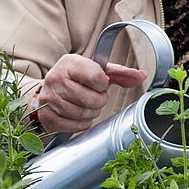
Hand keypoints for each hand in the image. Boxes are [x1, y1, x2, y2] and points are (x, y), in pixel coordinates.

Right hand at [32, 52, 147, 133]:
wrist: (48, 92)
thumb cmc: (77, 80)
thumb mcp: (97, 71)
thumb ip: (120, 74)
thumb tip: (142, 76)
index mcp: (69, 63)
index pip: (96, 77)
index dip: (103, 85)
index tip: (100, 84)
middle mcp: (55, 78)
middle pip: (90, 99)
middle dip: (99, 101)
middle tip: (95, 98)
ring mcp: (48, 98)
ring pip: (83, 113)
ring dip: (92, 113)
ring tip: (88, 106)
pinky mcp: (46, 116)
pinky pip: (74, 125)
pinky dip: (82, 123)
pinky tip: (80, 115)